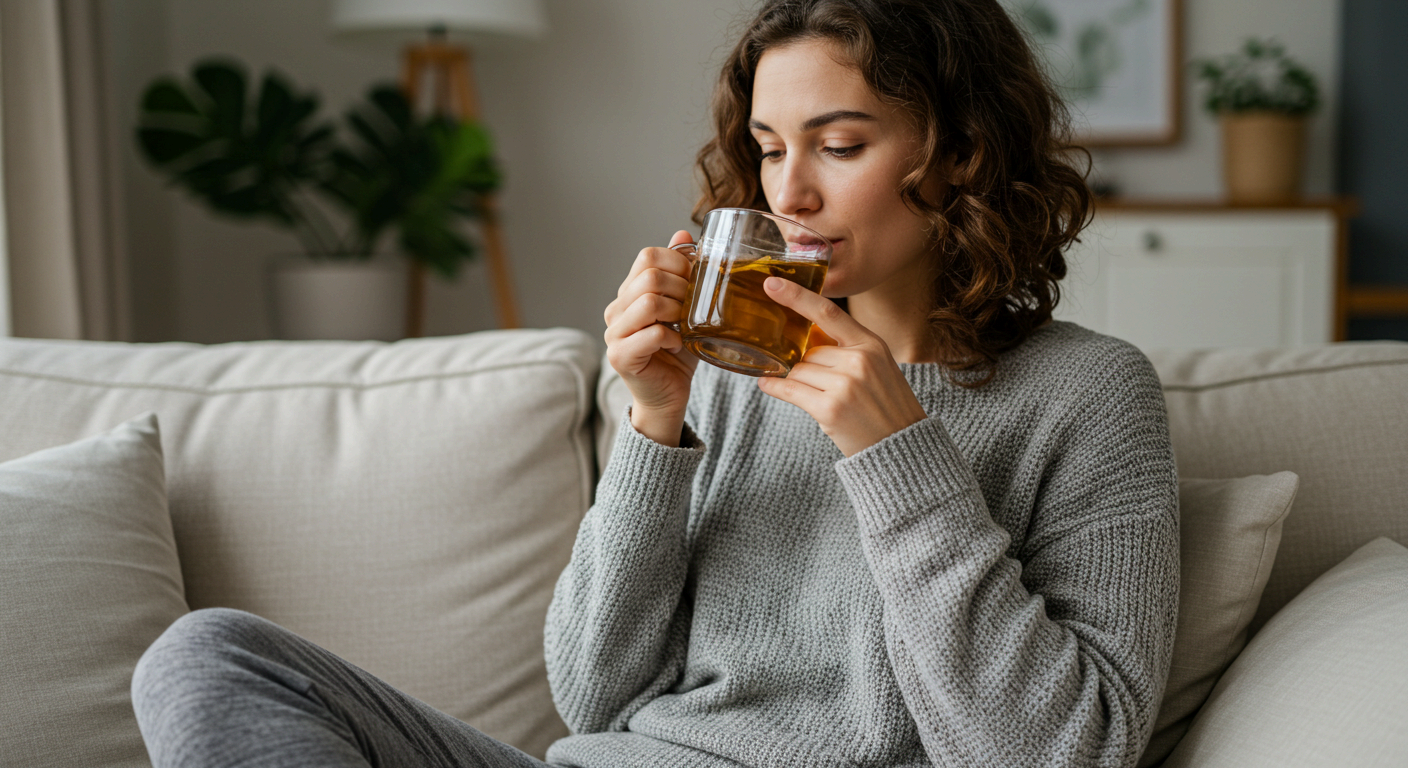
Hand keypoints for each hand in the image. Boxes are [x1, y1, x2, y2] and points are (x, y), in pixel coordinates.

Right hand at [603, 230, 698, 445]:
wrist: (669, 396)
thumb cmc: (678, 353)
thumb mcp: (685, 309)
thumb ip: (681, 273)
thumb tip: (683, 233)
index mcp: (628, 292)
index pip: (647, 256)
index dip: (678, 263)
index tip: (695, 282)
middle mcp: (615, 309)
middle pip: (648, 277)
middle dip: (681, 288)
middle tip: (694, 308)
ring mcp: (614, 333)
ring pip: (648, 302)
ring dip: (676, 311)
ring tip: (686, 325)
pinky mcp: (620, 356)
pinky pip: (651, 334)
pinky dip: (673, 337)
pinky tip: (679, 344)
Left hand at [756, 277, 928, 456]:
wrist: (900, 447)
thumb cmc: (885, 406)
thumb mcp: (877, 366)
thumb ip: (847, 349)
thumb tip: (805, 338)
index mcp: (872, 344)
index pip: (828, 312)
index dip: (797, 296)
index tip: (772, 283)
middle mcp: (859, 360)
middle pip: (808, 351)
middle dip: (804, 365)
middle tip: (821, 385)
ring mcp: (845, 385)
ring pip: (797, 370)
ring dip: (795, 380)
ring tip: (814, 396)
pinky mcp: (830, 409)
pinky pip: (789, 390)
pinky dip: (775, 387)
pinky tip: (768, 384)